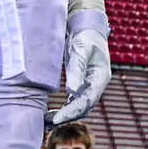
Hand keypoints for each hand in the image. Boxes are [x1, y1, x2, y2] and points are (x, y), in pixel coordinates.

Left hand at [50, 0, 110, 125]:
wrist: (87, 25)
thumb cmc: (85, 35)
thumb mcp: (80, 48)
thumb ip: (76, 68)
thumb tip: (71, 90)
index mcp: (100, 77)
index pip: (87, 101)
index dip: (72, 112)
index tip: (56, 119)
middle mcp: (97, 84)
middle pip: (84, 107)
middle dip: (67, 117)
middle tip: (48, 123)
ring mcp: (90, 84)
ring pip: (79, 106)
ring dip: (65, 115)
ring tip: (47, 121)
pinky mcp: (82, 83)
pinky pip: (74, 101)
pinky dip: (64, 108)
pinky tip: (51, 112)